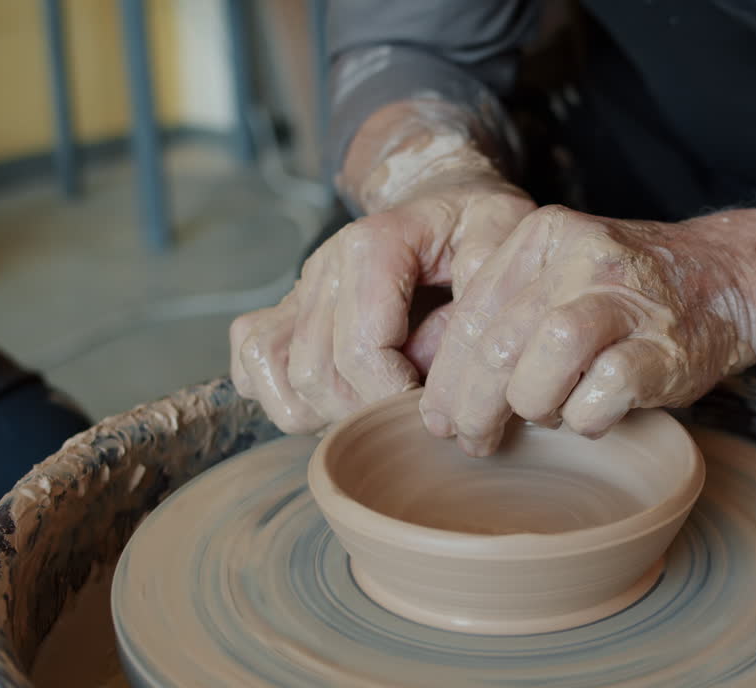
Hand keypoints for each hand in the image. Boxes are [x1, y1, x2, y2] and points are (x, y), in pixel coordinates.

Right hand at [230, 173, 534, 433]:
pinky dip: (283, 397)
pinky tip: (337, 401)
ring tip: (376, 412)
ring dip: (323, 412)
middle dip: (364, 412)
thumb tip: (436, 361)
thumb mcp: (505, 234)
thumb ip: (479, 292)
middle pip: (316, 373)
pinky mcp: (284, 310)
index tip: (431, 410)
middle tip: (411, 418)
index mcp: (373, 244)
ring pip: (274, 374)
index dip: (394, 395)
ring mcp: (298, 289)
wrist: (447, 201)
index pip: (361, 350)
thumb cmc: (478, 224)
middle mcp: (324, 265)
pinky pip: (251, 365)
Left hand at [419, 205, 755, 455]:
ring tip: (542, 419)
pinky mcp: (663, 348)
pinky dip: (586, 420)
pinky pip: (600, 396)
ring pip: (541, 364)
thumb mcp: (561, 274)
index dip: (444, 377)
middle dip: (472, 408)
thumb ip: (506, 311)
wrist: (728, 280)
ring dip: (530, 408)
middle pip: (497, 346)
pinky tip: (592, 416)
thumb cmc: (629, 292)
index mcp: (543, 235)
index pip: (470, 314)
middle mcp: (581, 257)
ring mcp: (626, 301)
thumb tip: (441, 388)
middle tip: (471, 440)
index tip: (436, 418)